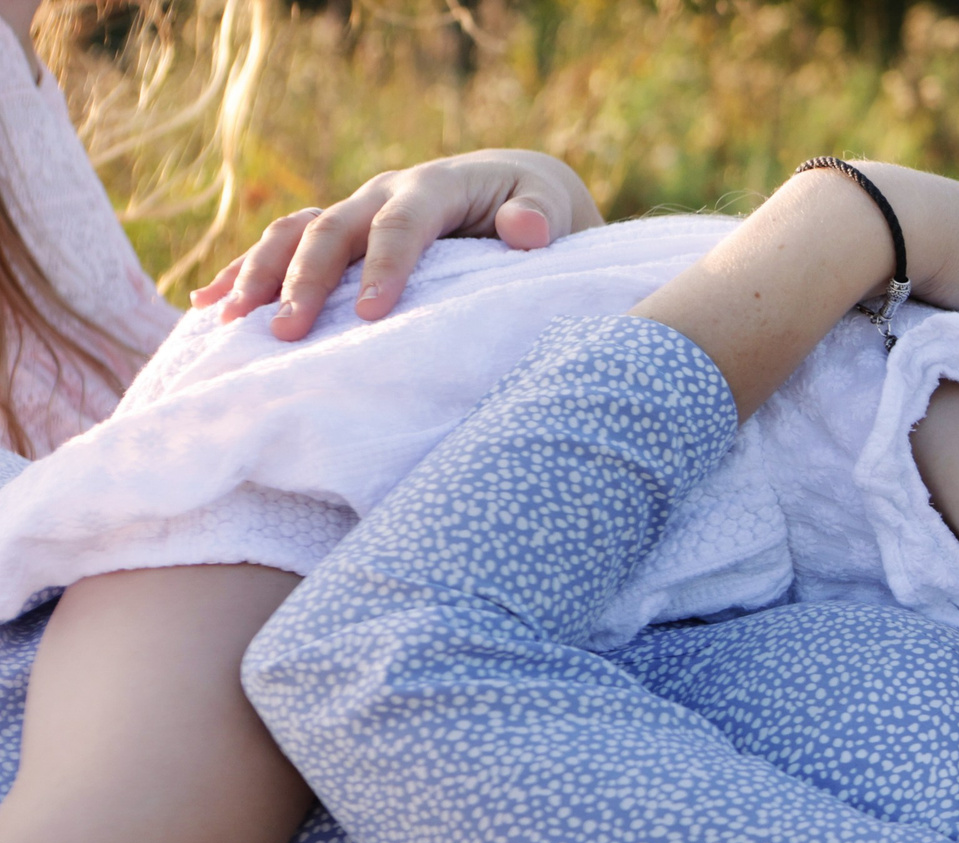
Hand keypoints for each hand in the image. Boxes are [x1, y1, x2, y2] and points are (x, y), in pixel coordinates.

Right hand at [191, 150, 603, 340]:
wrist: (510, 190)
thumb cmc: (530, 207)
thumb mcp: (545, 207)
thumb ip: (536, 218)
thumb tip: (527, 231)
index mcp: (431, 188)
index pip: (401, 225)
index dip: (383, 267)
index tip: (368, 316)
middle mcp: (380, 194)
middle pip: (331, 231)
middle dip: (305, 281)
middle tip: (288, 333)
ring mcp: (353, 212)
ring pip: (293, 235)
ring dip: (258, 275)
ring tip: (230, 321)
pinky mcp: (338, 234)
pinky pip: (283, 247)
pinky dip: (245, 273)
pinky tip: (209, 306)